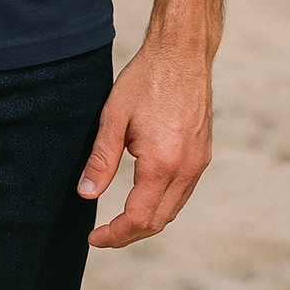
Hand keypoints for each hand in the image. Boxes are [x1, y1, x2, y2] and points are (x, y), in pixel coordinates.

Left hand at [77, 40, 211, 247]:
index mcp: (162, 163)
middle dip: (129, 234)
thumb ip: (101, 159)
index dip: (114, 234)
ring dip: (147, 221)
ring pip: (173, 209)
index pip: (138, 218)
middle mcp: (186, 169)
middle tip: (103, 234)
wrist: (182, 51)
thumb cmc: (146, 78)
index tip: (94, 237)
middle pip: (158, 221)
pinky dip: (163, 203)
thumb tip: (86, 195)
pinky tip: (145, 195)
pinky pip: (183, 192)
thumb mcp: (114, 116)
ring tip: (120, 220)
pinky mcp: (203, 153)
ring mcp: (199, 162)